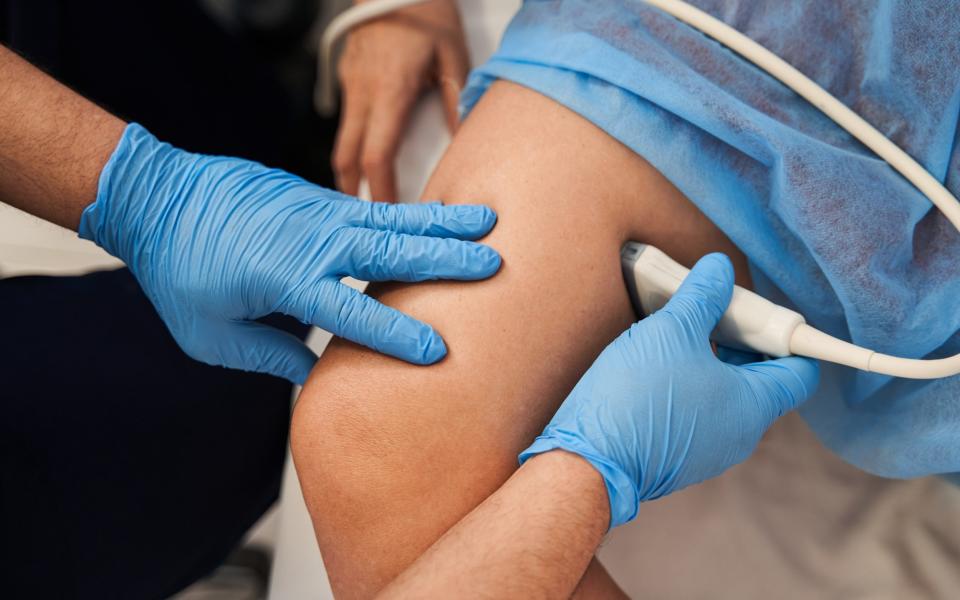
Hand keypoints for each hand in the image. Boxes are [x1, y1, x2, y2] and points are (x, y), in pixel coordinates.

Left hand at [79, 124, 499, 383]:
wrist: (157, 198)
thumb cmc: (179, 272)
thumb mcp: (212, 334)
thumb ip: (270, 356)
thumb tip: (314, 377)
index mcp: (284, 279)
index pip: (352, 311)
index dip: (396, 334)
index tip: (439, 351)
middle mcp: (310, 241)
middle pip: (390, 253)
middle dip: (445, 260)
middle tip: (493, 263)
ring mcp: (316, 213)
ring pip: (391, 221)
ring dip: (442, 223)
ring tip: (488, 221)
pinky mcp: (316, 199)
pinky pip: (374, 209)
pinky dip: (413, 211)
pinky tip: (442, 215)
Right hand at [334, 0, 468, 200]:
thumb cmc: (427, 12)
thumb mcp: (453, 55)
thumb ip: (457, 100)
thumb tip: (463, 142)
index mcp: (389, 92)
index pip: (377, 155)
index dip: (382, 190)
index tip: (392, 215)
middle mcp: (362, 93)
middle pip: (347, 157)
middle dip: (355, 192)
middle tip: (366, 220)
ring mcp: (350, 84)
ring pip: (342, 141)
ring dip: (351, 171)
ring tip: (366, 195)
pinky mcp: (347, 75)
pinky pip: (346, 120)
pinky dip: (353, 144)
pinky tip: (367, 153)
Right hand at [520, 254, 818, 526]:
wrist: (587, 460)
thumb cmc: (637, 397)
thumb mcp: (671, 331)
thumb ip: (701, 297)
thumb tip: (719, 269)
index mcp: (753, 406)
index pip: (800, 371)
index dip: (785, 337)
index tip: (757, 314)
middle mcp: (739, 434)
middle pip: (760, 379)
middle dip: (740, 341)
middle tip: (712, 313)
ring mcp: (708, 448)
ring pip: (724, 395)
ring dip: (709, 361)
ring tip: (679, 334)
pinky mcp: (677, 454)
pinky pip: (697, 412)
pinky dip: (688, 385)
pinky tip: (657, 365)